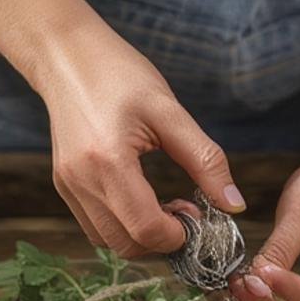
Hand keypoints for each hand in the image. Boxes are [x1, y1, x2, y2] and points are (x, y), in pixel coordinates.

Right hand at [40, 29, 243, 256]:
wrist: (65, 54)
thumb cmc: (119, 74)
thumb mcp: (170, 112)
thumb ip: (206, 160)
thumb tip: (235, 204)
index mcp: (107, 160)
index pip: (146, 229)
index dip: (178, 235)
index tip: (196, 214)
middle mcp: (81, 180)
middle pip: (128, 245)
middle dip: (163, 240)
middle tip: (183, 211)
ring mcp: (68, 186)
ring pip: (110, 242)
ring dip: (142, 237)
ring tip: (161, 205)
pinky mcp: (65, 186)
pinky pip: (97, 228)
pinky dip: (123, 227)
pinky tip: (140, 201)